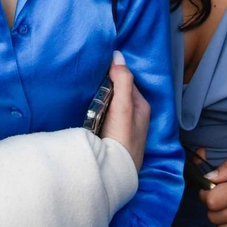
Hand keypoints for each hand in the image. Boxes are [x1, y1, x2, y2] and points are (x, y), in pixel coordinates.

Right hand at [97, 54, 149, 168]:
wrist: (114, 171)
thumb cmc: (121, 137)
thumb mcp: (123, 106)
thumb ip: (122, 80)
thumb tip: (118, 55)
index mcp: (142, 106)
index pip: (127, 82)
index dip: (114, 74)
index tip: (97, 69)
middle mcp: (136, 116)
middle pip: (119, 94)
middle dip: (106, 88)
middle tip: (88, 82)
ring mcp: (125, 128)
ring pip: (111, 106)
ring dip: (100, 101)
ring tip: (85, 95)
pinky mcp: (114, 138)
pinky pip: (105, 118)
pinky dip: (97, 113)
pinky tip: (87, 113)